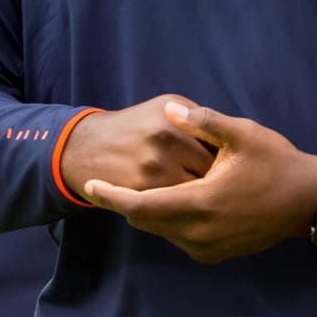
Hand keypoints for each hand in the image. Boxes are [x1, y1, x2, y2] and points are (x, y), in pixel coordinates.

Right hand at [59, 94, 216, 200]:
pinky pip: (176, 207)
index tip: (230, 166)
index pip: (217, 144)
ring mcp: (152, 168)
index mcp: (173, 117)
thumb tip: (229, 139)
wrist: (86, 147)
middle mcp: (164, 140)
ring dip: (204, 199)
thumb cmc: (134, 126)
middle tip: (221, 186)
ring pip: (196, 193)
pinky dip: (185, 209)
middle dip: (219, 181)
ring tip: (205, 197)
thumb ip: (198, 117)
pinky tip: (186, 205)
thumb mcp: (164, 107)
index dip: (227, 159)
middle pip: (211, 170)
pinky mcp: (141, 193)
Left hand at [83, 100, 316, 263]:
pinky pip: (177, 236)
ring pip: (160, 230)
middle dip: (125, 200)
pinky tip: (168, 194)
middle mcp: (200, 233)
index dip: (112, 196)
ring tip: (138, 181)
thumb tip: (170, 109)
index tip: (90, 184)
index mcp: (201, 204)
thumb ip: (203, 121)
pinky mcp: (215, 253)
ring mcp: (208, 247)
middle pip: (145, 220)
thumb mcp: (242, 134)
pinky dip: (165, 218)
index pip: (141, 206)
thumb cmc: (275, 162)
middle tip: (110, 176)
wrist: (308, 201)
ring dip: (146, 209)